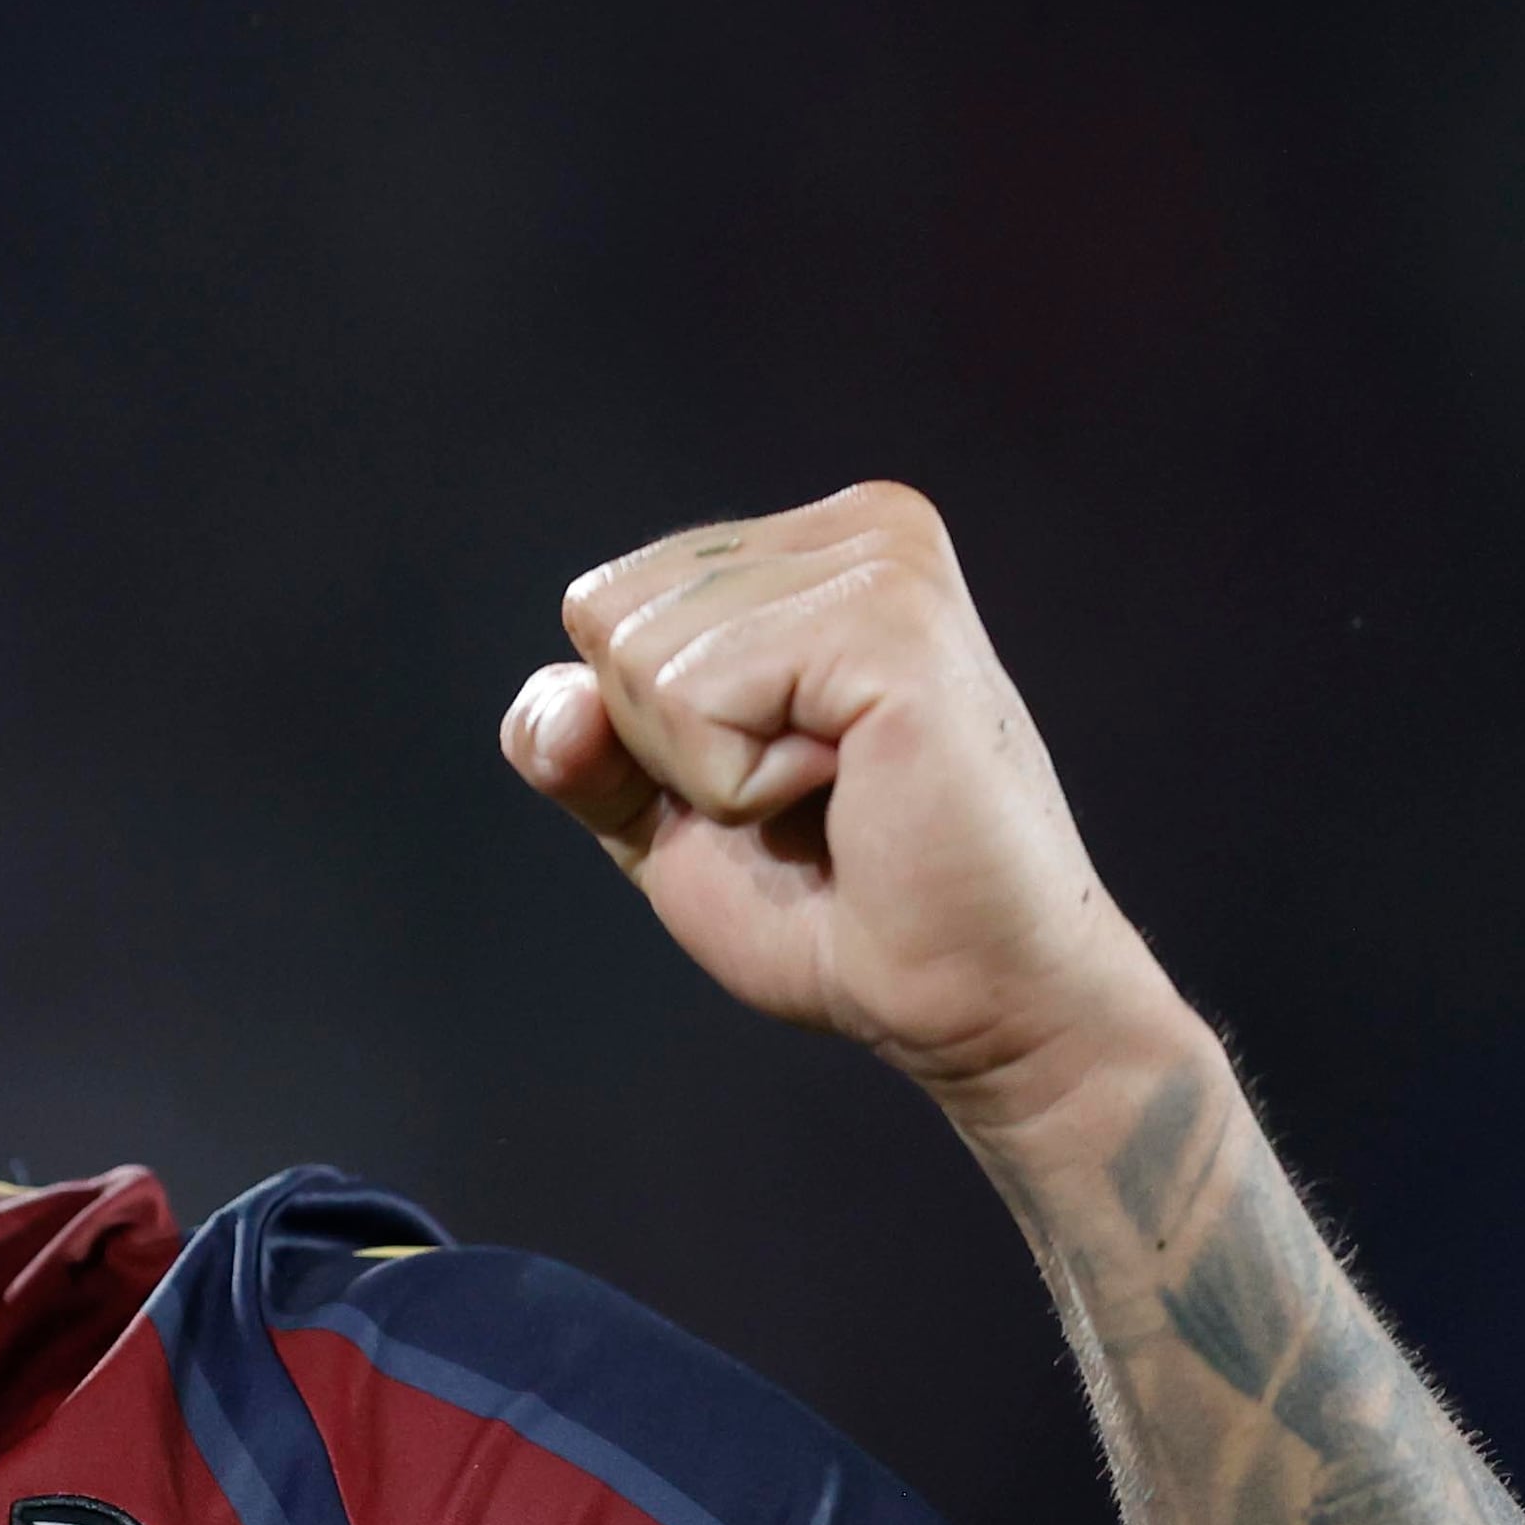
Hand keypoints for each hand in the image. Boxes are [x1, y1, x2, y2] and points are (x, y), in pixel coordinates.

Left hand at [499, 484, 1181, 1118]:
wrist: (965, 998)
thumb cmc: (836, 909)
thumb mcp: (663, 814)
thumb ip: (581, 744)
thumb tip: (559, 702)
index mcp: (815, 548)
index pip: (601, 604)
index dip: (645, 732)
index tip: (776, 778)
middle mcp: (863, 526)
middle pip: (606, 616)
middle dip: (671, 746)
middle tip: (811, 799)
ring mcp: (883, 562)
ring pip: (640, 658)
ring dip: (711, 771)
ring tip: (841, 795)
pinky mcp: (890, 620)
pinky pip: (694, 696)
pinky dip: (737, 785)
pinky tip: (851, 792)